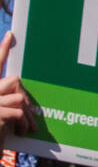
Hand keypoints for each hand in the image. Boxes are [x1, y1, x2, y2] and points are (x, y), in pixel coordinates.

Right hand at [0, 31, 36, 151]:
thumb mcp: (5, 115)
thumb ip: (12, 100)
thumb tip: (22, 98)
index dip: (2, 49)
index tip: (11, 33)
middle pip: (14, 80)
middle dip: (23, 98)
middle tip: (23, 117)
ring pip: (18, 97)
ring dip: (25, 115)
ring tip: (24, 129)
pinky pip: (16, 111)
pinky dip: (21, 123)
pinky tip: (19, 132)